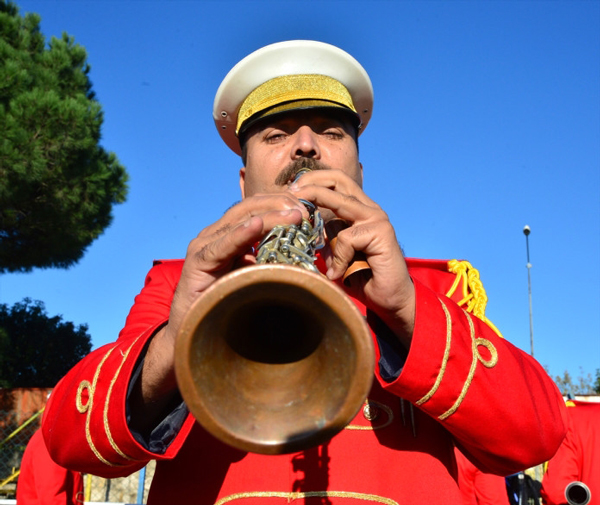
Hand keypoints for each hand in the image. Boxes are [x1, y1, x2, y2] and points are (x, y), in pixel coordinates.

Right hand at [137, 193, 306, 409]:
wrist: (194, 328)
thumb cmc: (227, 302)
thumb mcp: (254, 273)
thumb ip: (268, 258)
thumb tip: (300, 251)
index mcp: (229, 233)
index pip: (257, 207)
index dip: (282, 204)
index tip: (309, 209)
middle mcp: (215, 234)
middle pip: (250, 207)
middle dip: (280, 205)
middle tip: (307, 211)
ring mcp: (205, 245)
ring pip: (240, 221)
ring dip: (270, 216)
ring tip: (294, 214)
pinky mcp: (197, 262)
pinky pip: (221, 245)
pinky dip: (240, 234)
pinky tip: (256, 225)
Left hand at [289, 170, 414, 347]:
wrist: (390, 299)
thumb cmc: (363, 278)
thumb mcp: (337, 253)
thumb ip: (327, 237)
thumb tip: (305, 227)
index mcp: (359, 210)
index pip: (335, 182)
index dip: (313, 181)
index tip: (292, 191)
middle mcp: (369, 209)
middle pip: (338, 180)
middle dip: (311, 183)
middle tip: (292, 193)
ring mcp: (376, 218)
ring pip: (340, 203)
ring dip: (318, 216)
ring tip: (306, 232)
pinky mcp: (381, 232)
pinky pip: (346, 238)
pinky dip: (337, 257)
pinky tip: (338, 273)